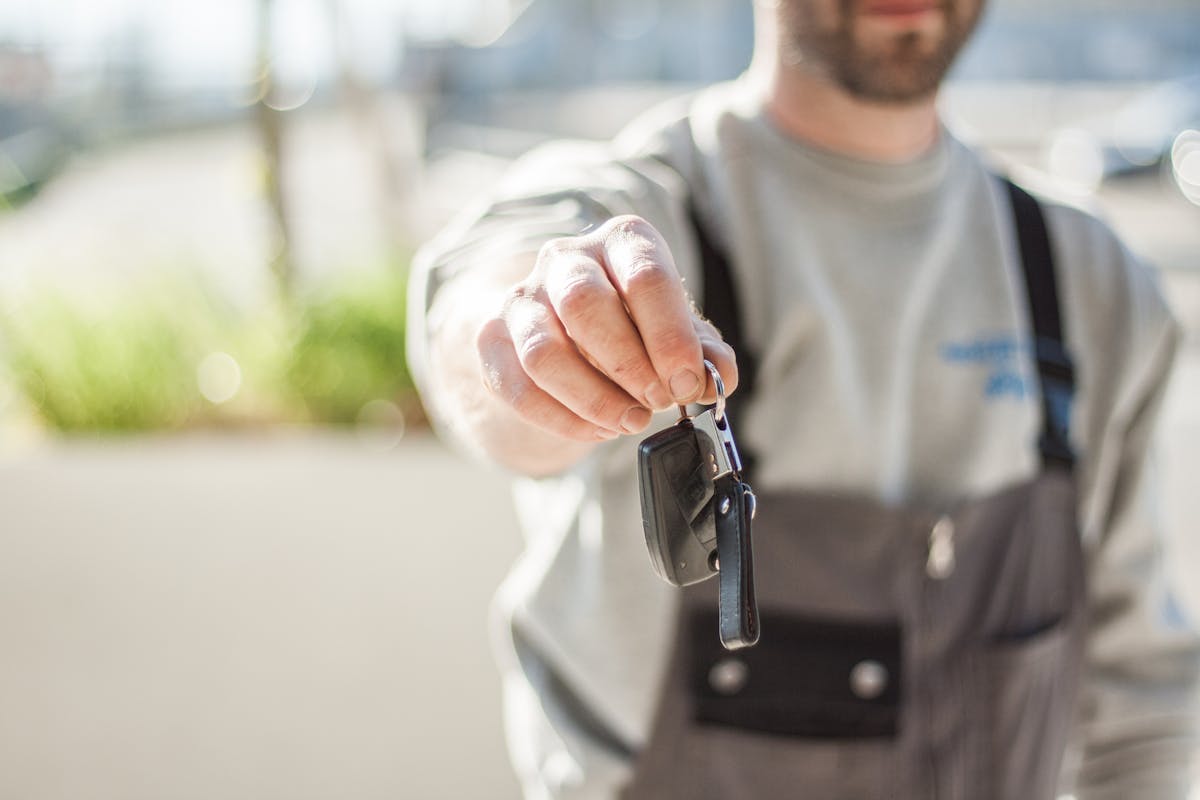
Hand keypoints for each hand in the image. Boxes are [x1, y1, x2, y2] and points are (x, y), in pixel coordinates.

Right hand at [475, 215, 738, 441]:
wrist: (566, 330)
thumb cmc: (632, 325)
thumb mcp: (676, 332)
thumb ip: (703, 353)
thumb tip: (718, 375)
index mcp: (622, 241)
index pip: (645, 276)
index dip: (669, 337)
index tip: (686, 383)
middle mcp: (566, 258)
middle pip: (585, 304)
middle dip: (628, 364)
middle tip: (658, 402)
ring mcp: (523, 298)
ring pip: (544, 352)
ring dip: (593, 398)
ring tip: (630, 421)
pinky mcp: (492, 340)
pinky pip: (519, 387)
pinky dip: (563, 419)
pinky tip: (598, 429)